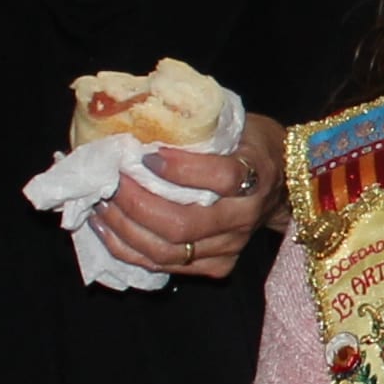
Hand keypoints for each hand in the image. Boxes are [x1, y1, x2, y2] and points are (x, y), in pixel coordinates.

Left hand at [89, 121, 287, 281]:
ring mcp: (231, 247)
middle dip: (135, 203)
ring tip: (99, 203)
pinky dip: (128, 248)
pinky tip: (106, 227)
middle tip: (109, 181)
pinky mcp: (217, 266)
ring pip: (168, 251)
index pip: (223, 178)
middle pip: (183, 224)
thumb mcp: (234, 124)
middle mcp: (245, 217)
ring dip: (124, 228)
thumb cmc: (250, 145)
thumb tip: (136, 117)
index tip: (145, 155)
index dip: (180, 169)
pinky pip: (165, 266)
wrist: (283, 184)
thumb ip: (196, 125)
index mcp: (257, 174)